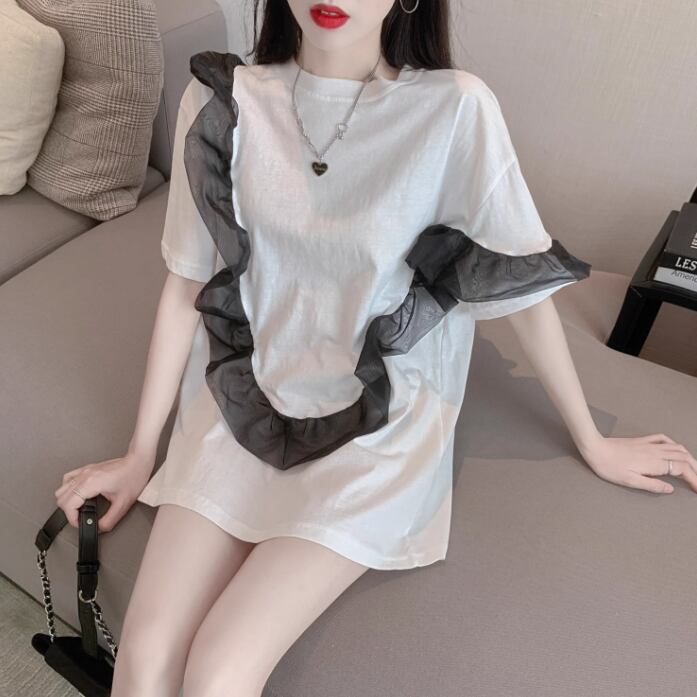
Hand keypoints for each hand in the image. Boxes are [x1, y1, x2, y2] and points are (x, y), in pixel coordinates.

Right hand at [54, 449, 155, 531]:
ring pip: (61, 488)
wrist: (138, 461)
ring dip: (67, 501)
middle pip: (61, 498)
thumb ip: (110, 520)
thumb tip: (100, 528)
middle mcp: (85, 476)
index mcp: (91, 483)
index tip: (80, 523)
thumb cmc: (134, 476)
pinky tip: (78, 494)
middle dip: (69, 512)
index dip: (72, 519)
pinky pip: (68, 478)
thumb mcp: (123, 504)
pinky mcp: (88, 468)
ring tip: (79, 507)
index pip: (68, 505)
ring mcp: (85, 471)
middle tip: (81, 517)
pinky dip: (68, 489)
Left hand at [579, 432, 696, 493]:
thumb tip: (670, 489)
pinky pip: (663, 438)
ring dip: (689, 457)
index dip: (694, 478)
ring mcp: (649, 444)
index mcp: (654, 463)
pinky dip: (674, 444)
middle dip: (696, 469)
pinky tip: (675, 448)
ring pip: (677, 447)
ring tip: (693, 467)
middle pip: (684, 458)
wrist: (595, 449)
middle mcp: (655, 452)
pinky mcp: (641, 440)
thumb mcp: (630, 481)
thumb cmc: (609, 467)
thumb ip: (652, 485)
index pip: (682, 469)